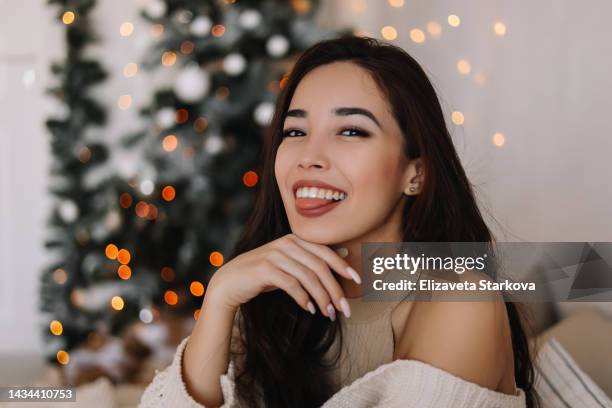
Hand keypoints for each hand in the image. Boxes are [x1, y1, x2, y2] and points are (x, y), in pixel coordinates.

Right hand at [206, 233, 359, 319]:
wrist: (230, 282)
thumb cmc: (263, 275)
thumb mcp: (289, 264)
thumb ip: (312, 259)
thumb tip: (344, 252)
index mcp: (294, 239)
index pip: (325, 252)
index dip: (343, 266)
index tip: (358, 281)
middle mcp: (286, 244)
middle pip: (319, 267)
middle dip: (335, 289)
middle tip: (345, 309)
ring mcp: (275, 255)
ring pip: (308, 277)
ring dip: (322, 298)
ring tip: (329, 314)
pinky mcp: (265, 269)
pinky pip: (292, 284)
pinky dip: (304, 298)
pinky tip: (311, 309)